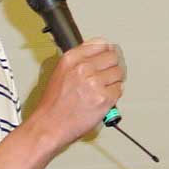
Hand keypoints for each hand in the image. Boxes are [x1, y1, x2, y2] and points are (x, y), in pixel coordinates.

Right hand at [35, 38, 125, 152]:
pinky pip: (119, 90)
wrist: (49, 126)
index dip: (106, 51)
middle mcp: (83, 68)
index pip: (101, 43)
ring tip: (103, 89)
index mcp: (71, 59)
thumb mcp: (61, 72)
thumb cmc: (53, 104)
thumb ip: (80, 60)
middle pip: (113, 57)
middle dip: (112, 66)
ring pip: (119, 73)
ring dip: (114, 81)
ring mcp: (94, 83)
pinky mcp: (104, 98)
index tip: (107, 56)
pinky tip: (103, 98)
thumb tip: (99, 53)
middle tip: (108, 75)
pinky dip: (114, 95)